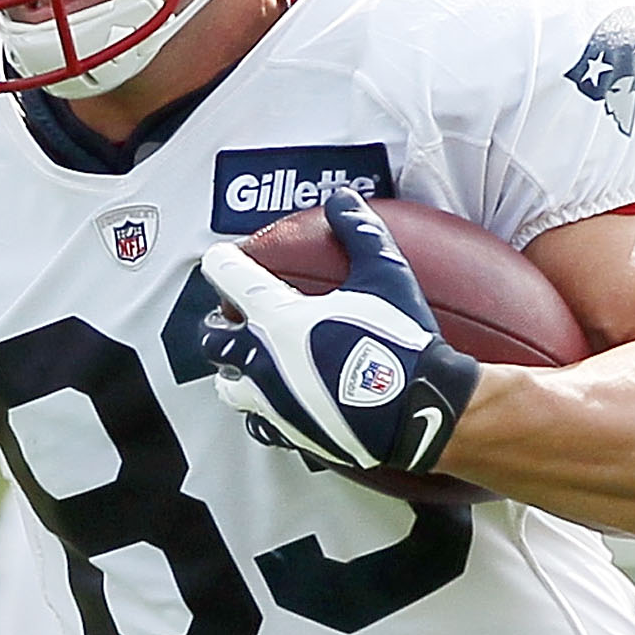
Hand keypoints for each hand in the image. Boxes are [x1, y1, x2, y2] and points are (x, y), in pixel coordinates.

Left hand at [197, 185, 479, 476]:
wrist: (420, 410)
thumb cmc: (401, 343)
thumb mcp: (385, 274)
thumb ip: (358, 232)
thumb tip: (342, 200)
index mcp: (276, 317)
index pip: (227, 276)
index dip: (223, 261)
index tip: (225, 258)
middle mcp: (263, 361)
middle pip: (215, 340)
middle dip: (219, 326)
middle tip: (232, 318)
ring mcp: (273, 402)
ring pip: (229, 388)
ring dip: (233, 372)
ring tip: (247, 364)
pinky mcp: (291, 434)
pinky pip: (261, 426)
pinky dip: (262, 413)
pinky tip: (274, 406)